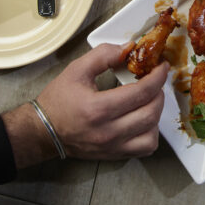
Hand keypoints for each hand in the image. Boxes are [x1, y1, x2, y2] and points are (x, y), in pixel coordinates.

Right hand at [35, 43, 167, 160]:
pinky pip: (146, 148)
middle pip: (151, 112)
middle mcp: (108, 131)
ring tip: (149, 99)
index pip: (142, 92)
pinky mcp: (115, 155)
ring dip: (157, 113)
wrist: (42, 131)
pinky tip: (144, 120)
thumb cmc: (58, 100)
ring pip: (152, 133)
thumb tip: (129, 48)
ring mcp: (113, 146)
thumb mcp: (76, 70)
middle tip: (155, 81)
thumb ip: (103, 55)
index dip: (158, 76)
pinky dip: (152, 133)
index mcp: (98, 108)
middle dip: (159, 92)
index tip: (162, 67)